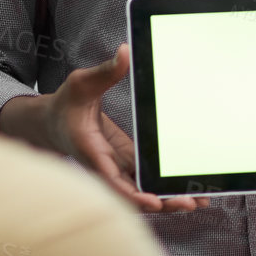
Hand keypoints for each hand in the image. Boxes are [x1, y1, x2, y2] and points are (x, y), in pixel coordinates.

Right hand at [43, 45, 206, 214]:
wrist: (55, 122)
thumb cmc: (66, 104)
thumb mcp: (81, 84)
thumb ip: (104, 72)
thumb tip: (126, 52)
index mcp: (92, 152)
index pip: (112, 180)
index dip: (133, 194)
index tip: (153, 200)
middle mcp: (106, 167)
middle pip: (134, 195)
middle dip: (161, 202)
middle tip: (190, 203)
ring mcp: (118, 168)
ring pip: (143, 192)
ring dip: (168, 198)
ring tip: (200, 201)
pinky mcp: (127, 164)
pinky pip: (146, 180)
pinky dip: (164, 186)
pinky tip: (191, 191)